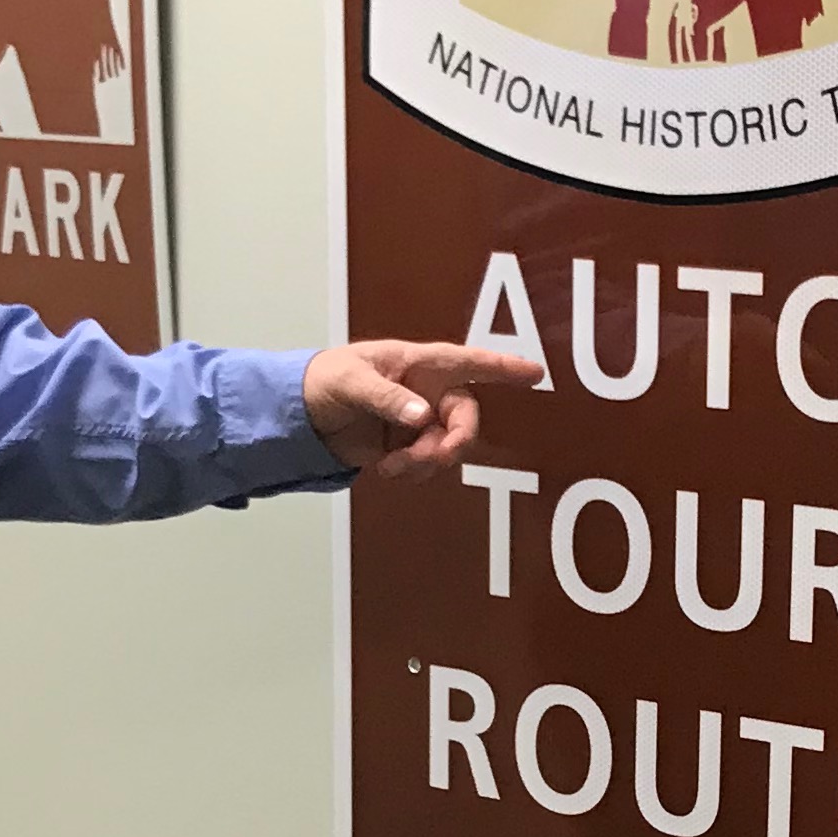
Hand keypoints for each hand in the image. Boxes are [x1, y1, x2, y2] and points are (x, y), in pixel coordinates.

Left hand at [303, 338, 541, 479]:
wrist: (301, 415)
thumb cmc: (325, 380)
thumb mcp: (351, 382)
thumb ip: (387, 399)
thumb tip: (422, 416)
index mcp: (419, 364)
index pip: (470, 363)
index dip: (504, 368)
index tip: (536, 374)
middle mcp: (428, 392)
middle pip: (466, 418)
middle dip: (454, 442)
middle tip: (435, 457)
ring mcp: (420, 422)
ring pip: (448, 447)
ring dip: (427, 463)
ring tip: (392, 467)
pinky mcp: (408, 447)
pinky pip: (428, 465)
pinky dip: (413, 473)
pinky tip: (386, 470)